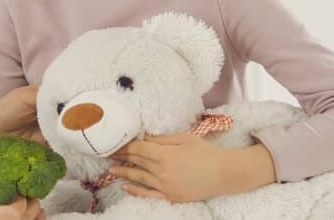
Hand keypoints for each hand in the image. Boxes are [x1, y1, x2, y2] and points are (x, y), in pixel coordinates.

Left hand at [109, 133, 252, 202]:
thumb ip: (162, 138)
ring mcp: (165, 186)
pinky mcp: (171, 196)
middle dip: (121, 156)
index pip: (138, 149)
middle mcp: (162, 171)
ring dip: (123, 172)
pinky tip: (126, 187)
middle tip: (108, 153)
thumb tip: (143, 137)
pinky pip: (148, 194)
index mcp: (165, 155)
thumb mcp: (184, 138)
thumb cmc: (206, 152)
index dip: (125, 145)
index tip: (115, 142)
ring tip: (111, 169)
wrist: (225, 173)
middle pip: (136, 162)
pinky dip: (135, 190)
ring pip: (139, 178)